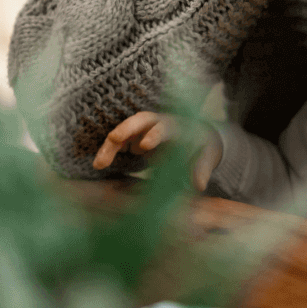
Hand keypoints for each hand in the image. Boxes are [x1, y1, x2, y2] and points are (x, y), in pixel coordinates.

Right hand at [93, 111, 223, 191]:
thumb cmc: (203, 146)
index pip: (163, 127)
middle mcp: (157, 123)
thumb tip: (200, 186)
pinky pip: (119, 141)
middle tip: (113, 139)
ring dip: (110, 145)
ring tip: (98, 164)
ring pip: (124, 132)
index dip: (154, 135)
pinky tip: (100, 164)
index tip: (144, 146)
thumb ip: (202, 169)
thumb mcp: (208, 156)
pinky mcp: (135, 137)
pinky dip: (109, 151)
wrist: (198, 136)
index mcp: (176, 126)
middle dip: (125, 129)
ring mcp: (144, 129)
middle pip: (139, 121)